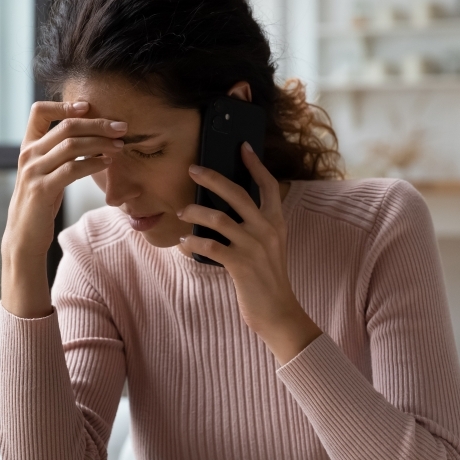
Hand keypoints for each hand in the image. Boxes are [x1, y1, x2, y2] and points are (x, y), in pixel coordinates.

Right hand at [0, 101, 125, 317]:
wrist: (24, 236)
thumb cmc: (41, 202)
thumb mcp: (46, 172)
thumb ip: (58, 152)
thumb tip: (91, 136)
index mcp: (28, 146)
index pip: (39, 111)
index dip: (64, 105)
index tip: (88, 106)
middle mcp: (28, 154)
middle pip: (66, 126)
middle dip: (97, 124)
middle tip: (121, 127)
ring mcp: (33, 171)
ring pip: (71, 145)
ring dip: (100, 143)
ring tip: (120, 145)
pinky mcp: (42, 189)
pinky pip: (72, 169)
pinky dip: (93, 163)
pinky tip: (107, 163)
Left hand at [176, 142, 322, 363]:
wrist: (279, 313)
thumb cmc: (268, 280)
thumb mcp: (270, 247)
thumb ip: (255, 227)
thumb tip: (225, 209)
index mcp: (277, 223)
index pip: (269, 186)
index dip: (255, 164)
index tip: (242, 147)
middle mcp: (267, 230)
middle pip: (238, 193)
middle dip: (213, 177)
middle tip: (193, 169)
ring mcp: (254, 246)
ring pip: (218, 218)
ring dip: (195, 212)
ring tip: (181, 212)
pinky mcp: (240, 264)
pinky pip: (209, 246)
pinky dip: (192, 243)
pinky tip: (182, 245)